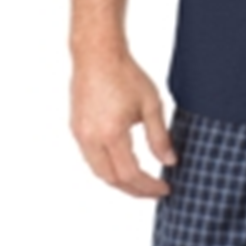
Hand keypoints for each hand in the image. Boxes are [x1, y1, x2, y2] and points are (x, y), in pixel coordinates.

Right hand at [70, 53, 177, 197]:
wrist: (98, 54)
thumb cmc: (125, 74)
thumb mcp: (151, 104)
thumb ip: (159, 136)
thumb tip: (169, 162)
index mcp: (111, 134)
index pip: (130, 174)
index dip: (148, 187)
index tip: (164, 189)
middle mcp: (91, 139)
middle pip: (112, 179)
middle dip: (134, 190)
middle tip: (153, 191)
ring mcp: (80, 135)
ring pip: (99, 172)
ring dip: (119, 180)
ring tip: (140, 181)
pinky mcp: (76, 128)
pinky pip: (91, 158)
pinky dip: (107, 167)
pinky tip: (121, 163)